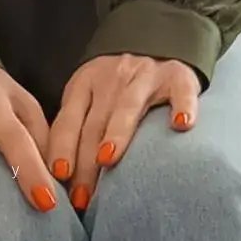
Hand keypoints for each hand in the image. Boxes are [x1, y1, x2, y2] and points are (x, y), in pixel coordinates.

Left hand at [45, 52, 200, 205]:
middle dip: (85, 161)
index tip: (58, 177)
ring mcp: (146, 76)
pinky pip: (181, 93)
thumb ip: (76, 127)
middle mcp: (112, 78)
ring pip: (128, 106)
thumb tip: (59, 180)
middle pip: (94, 122)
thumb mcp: (90, 98)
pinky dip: (182, 107)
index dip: (61, 148)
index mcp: (85, 84)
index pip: (68, 120)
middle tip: (82, 196)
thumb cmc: (117, 86)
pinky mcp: (178, 77)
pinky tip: (181, 125)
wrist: (158, 44)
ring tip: (107, 160)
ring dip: (116, 133)